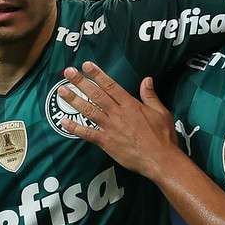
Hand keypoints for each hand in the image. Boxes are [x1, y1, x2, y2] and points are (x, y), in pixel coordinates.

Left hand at [58, 61, 177, 178]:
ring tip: (61, 91)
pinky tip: (63, 122)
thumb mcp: (161, 112)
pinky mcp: (106, 142)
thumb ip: (150, 96)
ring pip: (89, 110)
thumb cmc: (163, 136)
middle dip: (81, 82)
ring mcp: (110, 127)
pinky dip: (75, 128)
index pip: (110, 86)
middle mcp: (117, 113)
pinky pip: (87, 133)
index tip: (86, 65)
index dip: (97, 74)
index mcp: (130, 104)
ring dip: (74, 100)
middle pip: (96, 94)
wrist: (159, 159)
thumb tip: (147, 79)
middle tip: (68, 72)